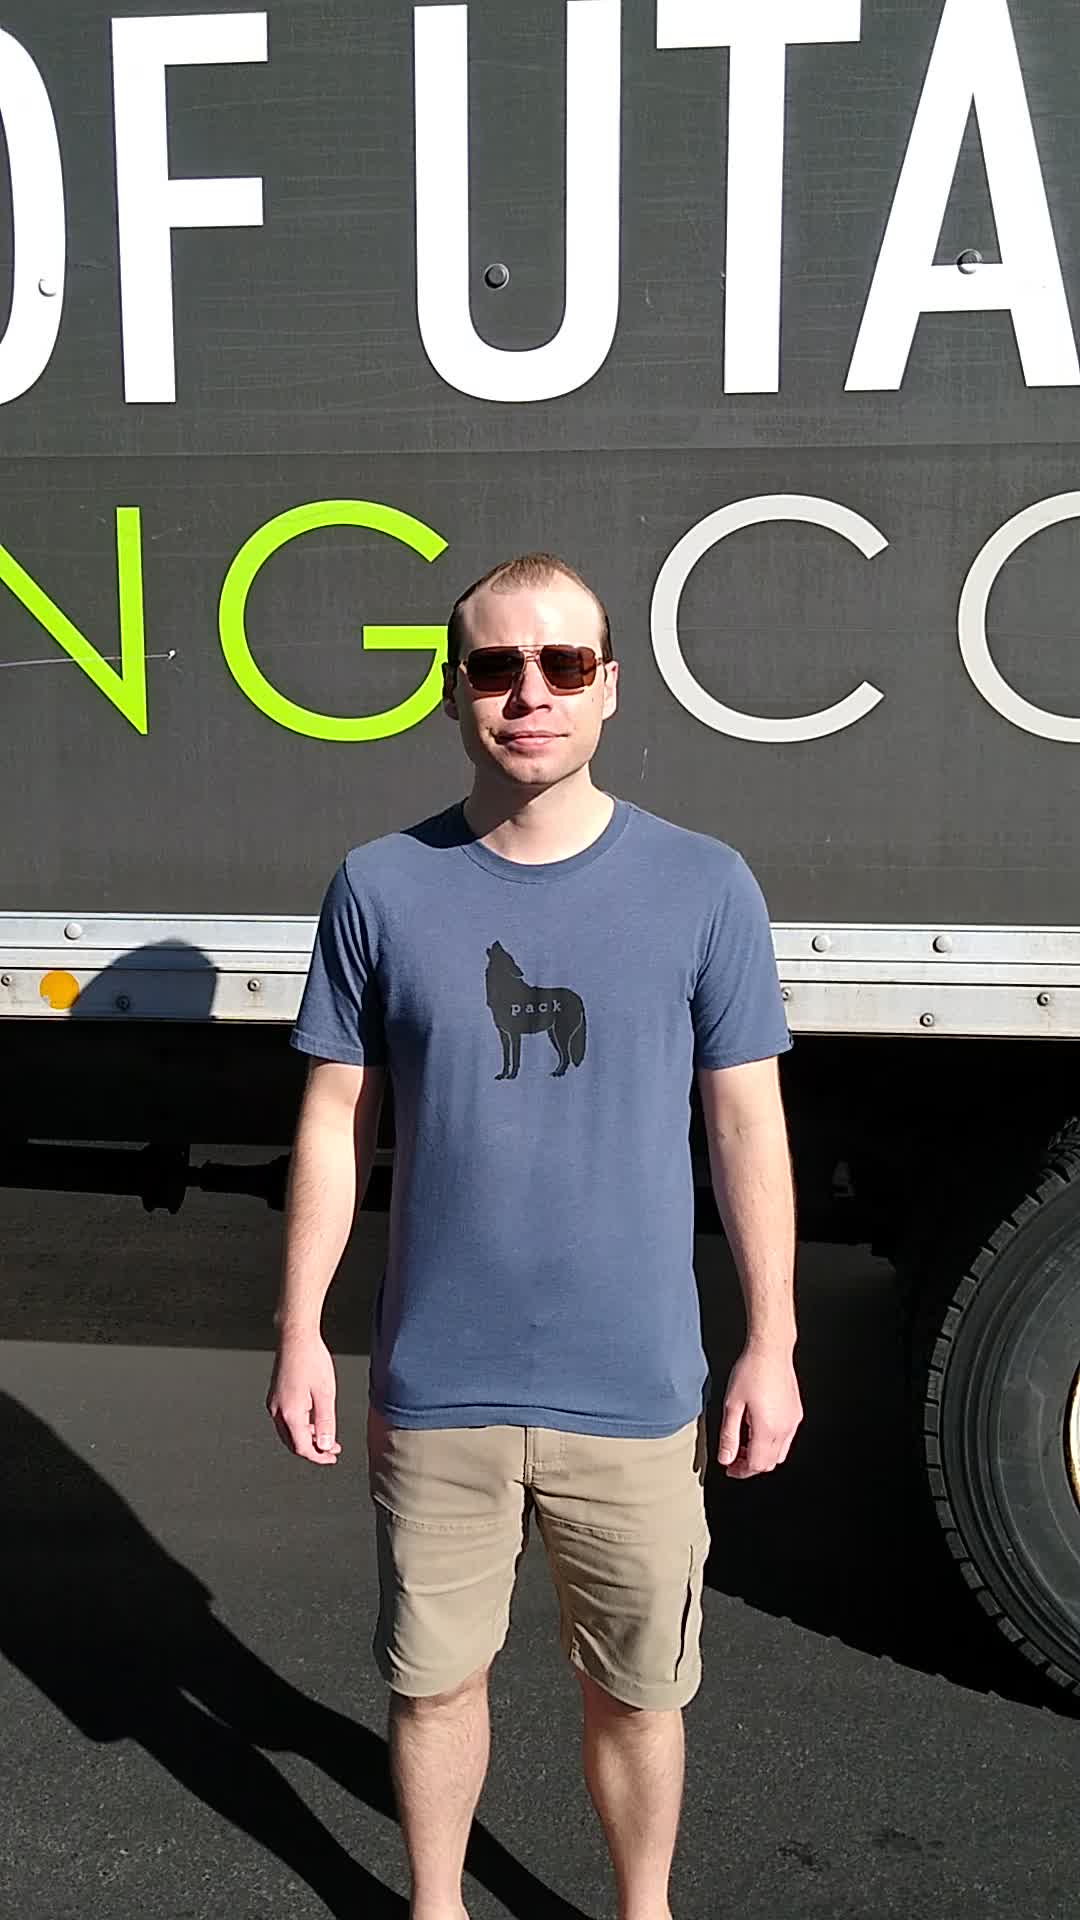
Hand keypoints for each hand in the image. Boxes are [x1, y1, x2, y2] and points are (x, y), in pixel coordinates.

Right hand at [266, 1331, 341, 1464]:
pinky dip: (301, 1425)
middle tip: (330, 1449)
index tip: (331, 1458)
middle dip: (313, 1449)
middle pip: (293, 1442)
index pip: (301, 1448)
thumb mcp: (325, 1393)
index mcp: (289, 1412)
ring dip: (307, 1437)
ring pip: (289, 1431)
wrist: (295, 1336)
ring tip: (326, 1435)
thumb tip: (325, 1445)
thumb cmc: (310, 1358)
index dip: (318, 1457)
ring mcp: (275, 1402)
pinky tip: (314, 1419)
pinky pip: (287, 1419)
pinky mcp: (276, 1395)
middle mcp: (277, 1410)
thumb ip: (325, 1422)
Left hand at [717, 1344, 802, 1477]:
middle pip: (769, 1463)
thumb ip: (729, 1435)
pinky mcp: (795, 1413)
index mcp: (768, 1429)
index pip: (757, 1465)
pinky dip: (771, 1443)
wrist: (771, 1350)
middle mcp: (784, 1428)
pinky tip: (757, 1429)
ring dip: (762, 1455)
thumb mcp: (732, 1404)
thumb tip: (725, 1459)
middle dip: (751, 1465)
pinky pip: (786, 1438)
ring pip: (780, 1453)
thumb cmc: (750, 1371)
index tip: (729, 1467)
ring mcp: (792, 1421)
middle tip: (733, 1456)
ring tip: (744, 1443)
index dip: (741, 1471)